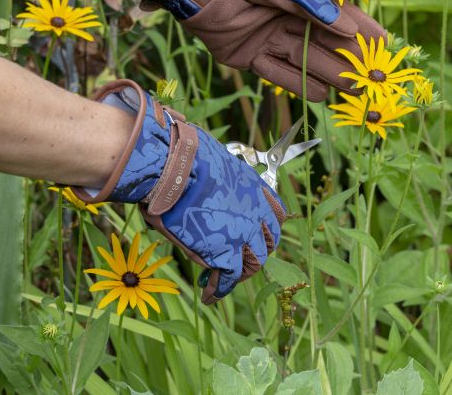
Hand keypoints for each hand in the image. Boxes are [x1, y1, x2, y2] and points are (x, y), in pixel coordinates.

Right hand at [72, 80, 285, 303]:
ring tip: (224, 278)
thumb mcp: (212, 166)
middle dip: (257, 252)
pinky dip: (218, 289)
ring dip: (241, 272)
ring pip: (254, 262)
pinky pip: (227, 278)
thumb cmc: (184, 159)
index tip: (257, 232)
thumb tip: (205, 186)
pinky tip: (209, 293)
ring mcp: (244, 233)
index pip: (277, 214)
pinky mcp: (225, 252)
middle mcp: (255, 211)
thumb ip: (219, 183)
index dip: (268, 227)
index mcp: (254, 187)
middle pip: (269, 241)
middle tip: (242, 259)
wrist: (174, 166)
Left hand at [107, 0, 385, 101]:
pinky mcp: (249, 57)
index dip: (361, 30)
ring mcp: (269, 39)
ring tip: (351, 93)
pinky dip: (294, 83)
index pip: (338, 16)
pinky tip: (317, 95)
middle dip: (348, 60)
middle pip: (325, 44)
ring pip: (305, 62)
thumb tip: (348, 27)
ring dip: (327, 76)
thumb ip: (311, 3)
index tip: (384, 46)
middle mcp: (287, 18)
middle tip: (372, 80)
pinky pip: (278, 74)